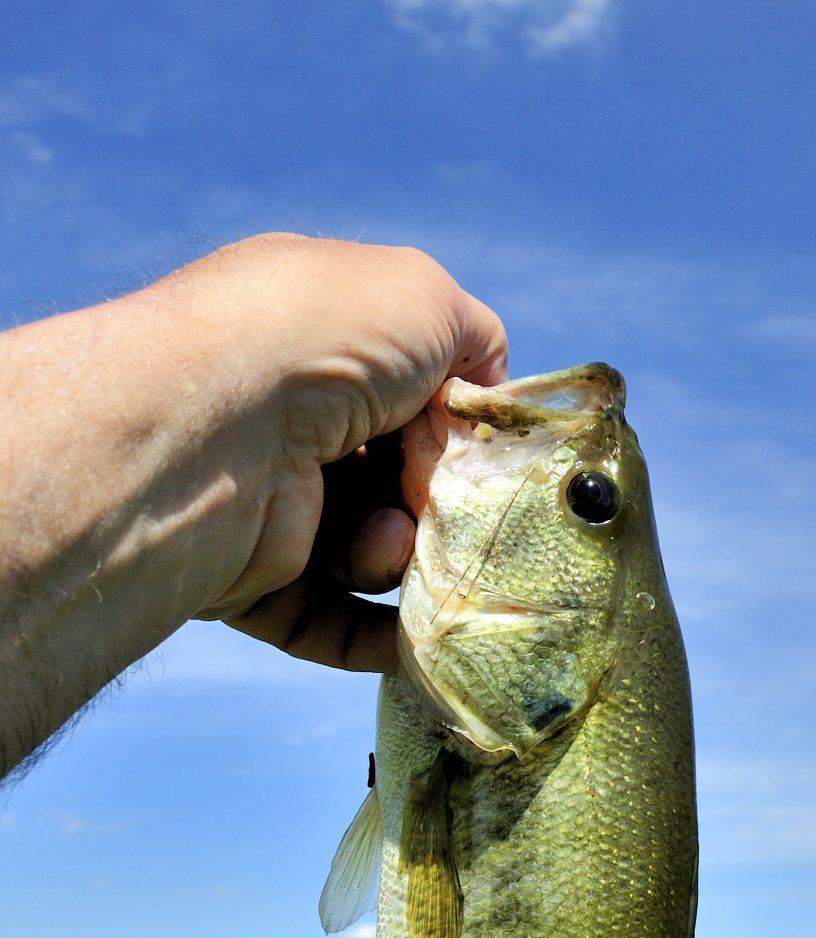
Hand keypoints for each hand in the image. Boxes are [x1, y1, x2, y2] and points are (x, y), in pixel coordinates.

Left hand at [188, 234, 506, 672]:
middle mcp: (282, 417)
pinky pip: (327, 622)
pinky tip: (416, 639)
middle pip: (394, 479)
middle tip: (434, 499)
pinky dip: (379, 637)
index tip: (474, 443)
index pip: (407, 391)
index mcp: (312, 338)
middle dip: (433, 497)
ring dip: (400, 557)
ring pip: (368, 552)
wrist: (216, 425)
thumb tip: (477, 398)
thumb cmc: (322, 341)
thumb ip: (472, 338)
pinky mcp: (248, 579)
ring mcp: (264, 499)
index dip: (452, 421)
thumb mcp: (424, 298)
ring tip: (390, 543)